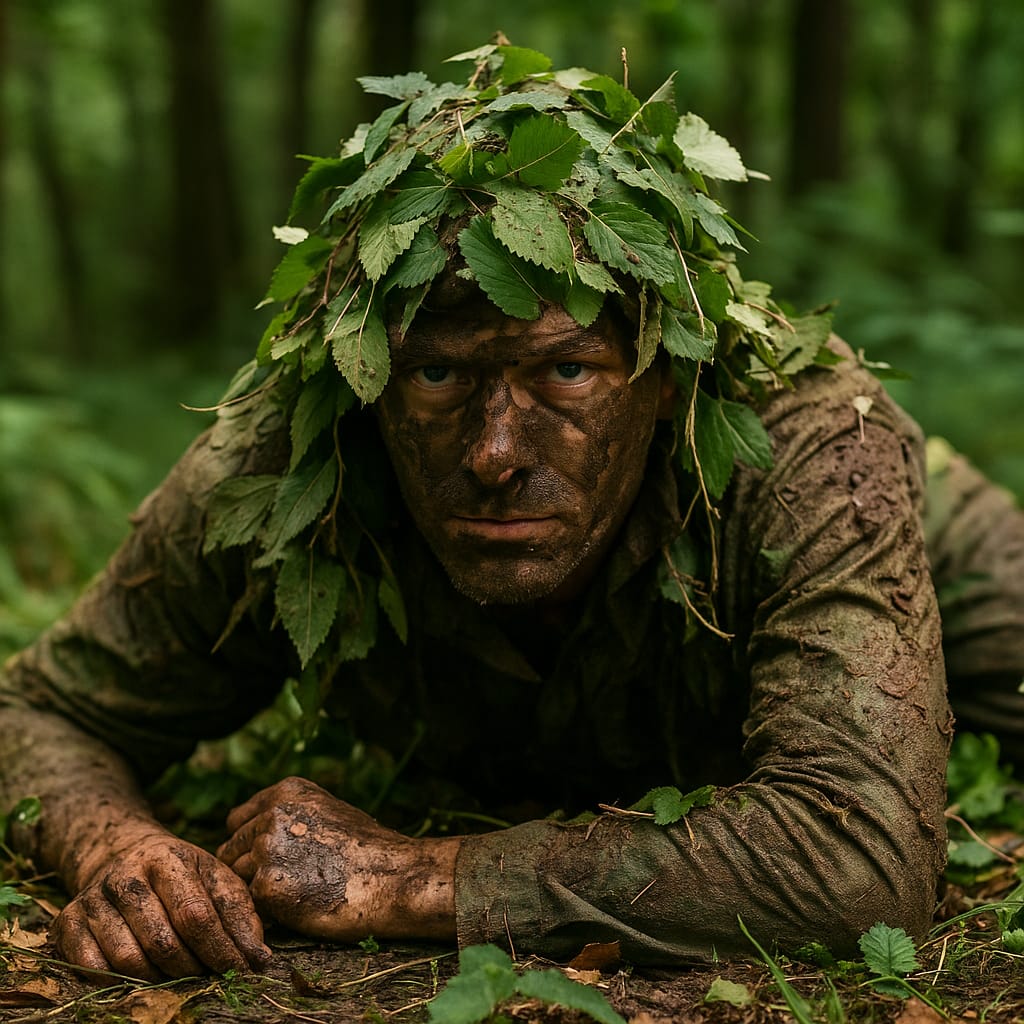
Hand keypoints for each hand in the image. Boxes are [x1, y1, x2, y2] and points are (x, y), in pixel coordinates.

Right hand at [51, 827, 271, 980]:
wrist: (123, 852)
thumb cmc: (180, 873)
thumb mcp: (214, 877)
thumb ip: (239, 913)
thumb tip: (260, 959)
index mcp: (167, 858)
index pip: (195, 914)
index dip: (220, 948)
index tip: (241, 969)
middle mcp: (125, 876)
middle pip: (161, 941)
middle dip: (191, 966)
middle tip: (207, 973)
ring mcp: (92, 899)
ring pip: (127, 959)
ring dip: (158, 977)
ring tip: (178, 973)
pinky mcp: (67, 921)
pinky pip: (91, 966)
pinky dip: (118, 981)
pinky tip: (141, 974)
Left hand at [217, 777, 458, 940]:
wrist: (396, 877)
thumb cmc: (370, 850)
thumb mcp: (328, 812)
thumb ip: (289, 816)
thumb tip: (255, 832)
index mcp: (286, 792)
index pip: (237, 820)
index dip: (248, 842)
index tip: (268, 858)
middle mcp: (271, 816)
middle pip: (230, 850)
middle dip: (248, 868)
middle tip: (283, 884)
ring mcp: (267, 850)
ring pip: (237, 878)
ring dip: (256, 890)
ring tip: (295, 895)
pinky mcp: (267, 887)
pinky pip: (251, 904)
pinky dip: (269, 912)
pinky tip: (300, 908)